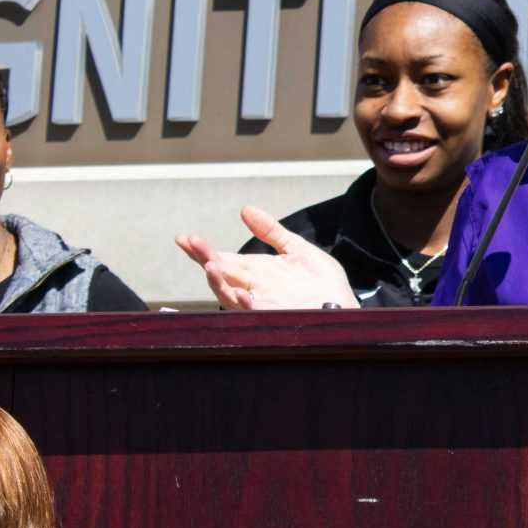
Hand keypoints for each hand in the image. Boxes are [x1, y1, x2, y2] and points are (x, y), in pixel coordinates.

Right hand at [175, 207, 355, 310]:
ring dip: (217, 281)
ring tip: (210, 264)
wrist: (343, 306)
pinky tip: (240, 293)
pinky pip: (250, 313)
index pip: (222, 259)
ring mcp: (259, 304)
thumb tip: (245, 209)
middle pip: (219, 274)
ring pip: (228, 295)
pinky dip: (243, 304)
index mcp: (255, 271)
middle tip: (191, 243)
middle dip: (204, 258)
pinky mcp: (271, 318)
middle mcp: (252, 288)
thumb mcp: (295, 248)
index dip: (202, 250)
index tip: (184, 238)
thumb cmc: (321, 283)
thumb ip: (271, 231)